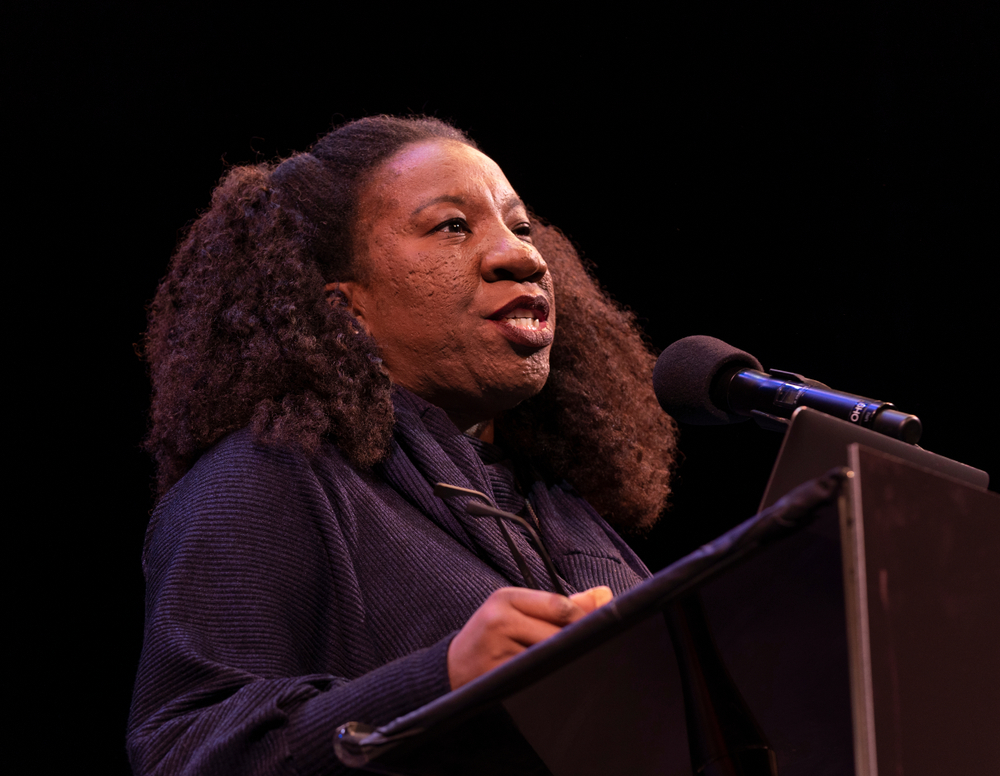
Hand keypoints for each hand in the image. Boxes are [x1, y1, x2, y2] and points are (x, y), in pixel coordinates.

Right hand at [447, 586, 612, 689]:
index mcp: (506, 597)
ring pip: (547, 657)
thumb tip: (605, 594)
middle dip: (573, 644)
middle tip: (587, 651)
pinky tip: (547, 677)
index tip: (596, 629)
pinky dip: (546, 676)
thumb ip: (561, 604)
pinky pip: (534, 676)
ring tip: (562, 663)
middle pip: (555, 633)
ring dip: (560, 662)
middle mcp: (498, 619)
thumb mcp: (518, 610)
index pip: (558, 605)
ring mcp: (496, 648)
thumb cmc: (493, 634)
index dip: (582, 619)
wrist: (453, 667)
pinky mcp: (496, 674)